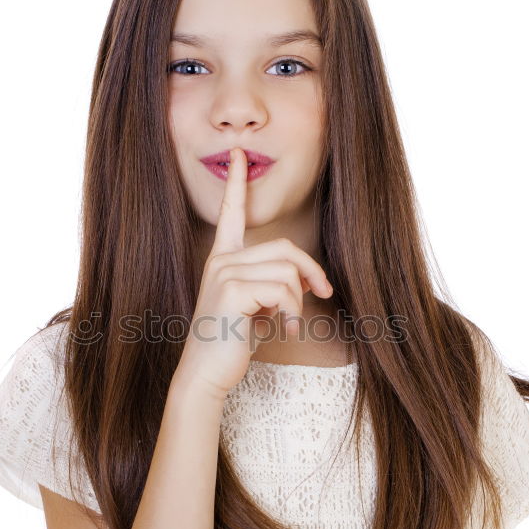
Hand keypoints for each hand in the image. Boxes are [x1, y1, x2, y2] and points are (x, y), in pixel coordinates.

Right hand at [175, 146, 333, 397]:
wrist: (207, 373)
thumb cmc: (231, 342)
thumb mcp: (258, 308)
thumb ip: (274, 286)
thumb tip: (306, 281)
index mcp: (223, 258)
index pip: (231, 214)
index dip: (237, 183)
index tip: (239, 155)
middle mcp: (221, 260)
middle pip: (285, 248)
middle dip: (310, 273)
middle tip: (320, 295)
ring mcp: (224, 272)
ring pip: (287, 271)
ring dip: (298, 302)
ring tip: (290, 324)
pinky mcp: (232, 290)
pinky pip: (282, 289)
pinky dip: (292, 312)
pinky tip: (283, 331)